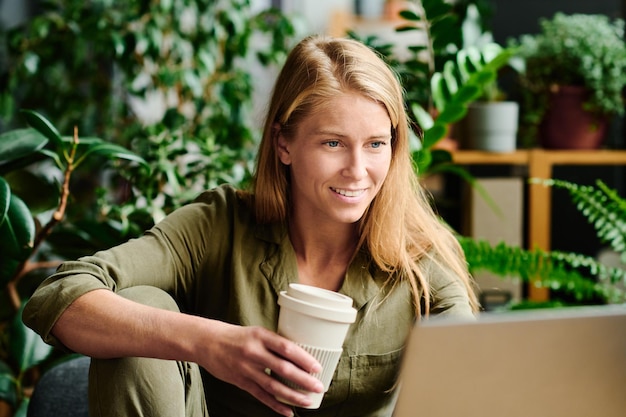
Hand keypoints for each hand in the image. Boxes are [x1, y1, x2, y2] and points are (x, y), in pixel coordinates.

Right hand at [198, 322, 323, 415]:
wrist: (208, 342)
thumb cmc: (237, 337)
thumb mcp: (257, 333)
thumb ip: (275, 344)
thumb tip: (300, 357)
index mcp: (261, 336)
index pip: (287, 348)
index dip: (304, 359)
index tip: (317, 367)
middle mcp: (254, 352)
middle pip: (283, 369)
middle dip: (303, 380)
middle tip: (318, 386)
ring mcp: (247, 369)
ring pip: (273, 386)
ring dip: (293, 396)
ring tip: (308, 402)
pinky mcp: (241, 382)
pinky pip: (261, 396)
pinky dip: (275, 405)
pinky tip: (288, 412)